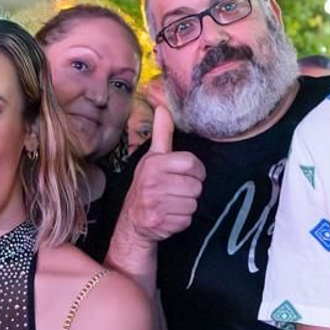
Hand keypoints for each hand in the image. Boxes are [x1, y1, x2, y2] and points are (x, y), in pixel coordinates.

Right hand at [114, 101, 204, 245]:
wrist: (133, 220)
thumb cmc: (147, 185)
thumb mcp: (153, 157)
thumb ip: (162, 133)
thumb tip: (163, 107)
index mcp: (154, 164)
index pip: (192, 164)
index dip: (196, 171)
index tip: (189, 174)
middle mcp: (152, 182)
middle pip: (195, 186)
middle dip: (191, 189)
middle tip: (177, 190)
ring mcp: (155, 203)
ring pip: (193, 203)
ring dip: (187, 205)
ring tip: (173, 202)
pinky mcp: (159, 222)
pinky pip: (187, 219)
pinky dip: (182, 219)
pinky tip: (170, 214)